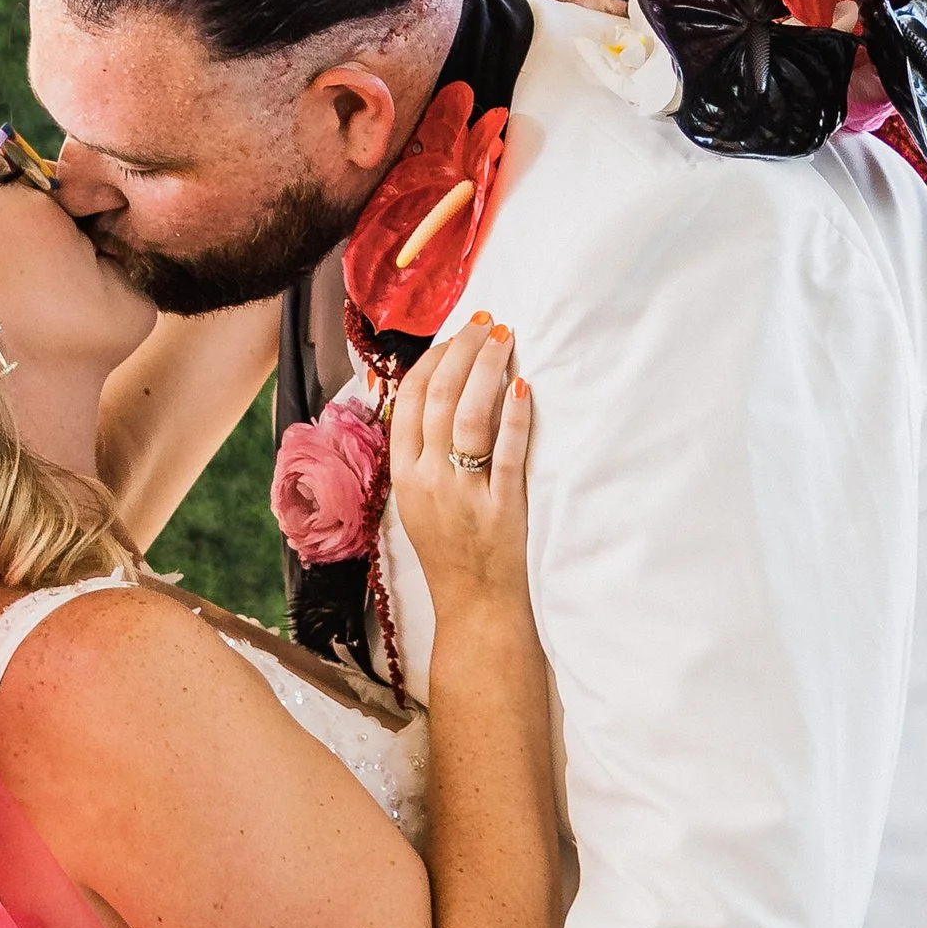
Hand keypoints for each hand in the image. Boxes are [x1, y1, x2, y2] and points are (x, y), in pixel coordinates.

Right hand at [391, 316, 531, 622]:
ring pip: (469, 417)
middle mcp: (428, 480)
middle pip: (440, 400)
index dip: (433, 360)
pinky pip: (505, 453)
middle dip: (463, 352)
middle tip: (485, 322)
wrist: (474, 605)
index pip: (410, 401)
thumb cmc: (449, 550)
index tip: (455, 335)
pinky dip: (513, 416)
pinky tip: (522, 386)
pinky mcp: (500, 508)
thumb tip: (433, 396)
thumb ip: (421, 453)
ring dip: (487, 371)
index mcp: (404, 475)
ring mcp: (463, 494)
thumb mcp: (417, 500)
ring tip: (504, 338)